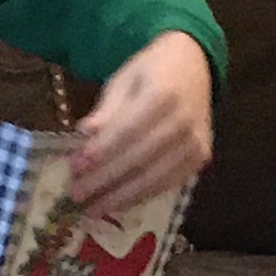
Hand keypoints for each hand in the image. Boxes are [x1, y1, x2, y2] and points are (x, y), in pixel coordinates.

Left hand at [73, 30, 214, 207]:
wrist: (194, 66)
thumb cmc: (152, 72)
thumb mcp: (123, 80)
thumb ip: (106, 110)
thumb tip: (84, 133)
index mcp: (163, 94)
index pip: (127, 130)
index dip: (101, 151)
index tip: (75, 167)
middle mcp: (184, 121)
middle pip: (140, 158)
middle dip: (105, 179)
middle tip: (77, 194)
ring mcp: (196, 142)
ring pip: (155, 178)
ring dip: (121, 197)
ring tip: (93, 209)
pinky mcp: (201, 158)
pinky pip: (168, 184)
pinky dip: (141, 196)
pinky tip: (118, 204)